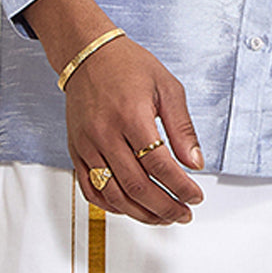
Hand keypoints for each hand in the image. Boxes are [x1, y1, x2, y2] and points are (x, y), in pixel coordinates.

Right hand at [23, 0, 204, 225]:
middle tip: (184, 213)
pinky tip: (132, 207)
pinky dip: (112, 206)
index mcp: (131, 115)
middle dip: (165, 207)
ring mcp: (87, 145)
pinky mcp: (76, 151)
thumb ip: (182, 127)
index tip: (195, 195)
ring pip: (113, 195)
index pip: (159, 165)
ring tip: (163, 217)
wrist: (88, 55)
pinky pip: (90, 190)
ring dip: (141, 213)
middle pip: (137, 186)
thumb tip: (195, 162)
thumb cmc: (128, 66)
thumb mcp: (167, 87)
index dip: (180, 187)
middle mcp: (105, 133)